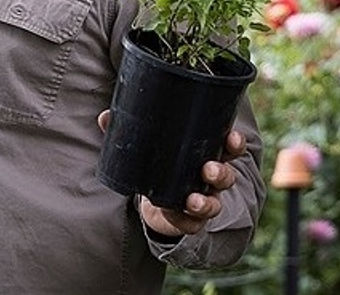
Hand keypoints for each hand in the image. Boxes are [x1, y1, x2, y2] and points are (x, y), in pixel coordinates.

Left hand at [96, 110, 244, 238]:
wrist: (155, 202)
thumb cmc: (160, 166)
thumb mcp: (148, 148)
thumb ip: (128, 132)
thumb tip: (105, 117)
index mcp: (206, 156)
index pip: (228, 148)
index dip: (234, 144)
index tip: (231, 138)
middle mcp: (209, 181)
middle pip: (225, 177)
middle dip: (221, 173)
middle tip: (209, 169)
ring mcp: (201, 202)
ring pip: (213, 203)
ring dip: (205, 202)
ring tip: (193, 200)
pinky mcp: (187, 221)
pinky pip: (191, 223)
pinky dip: (185, 219)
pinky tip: (176, 215)